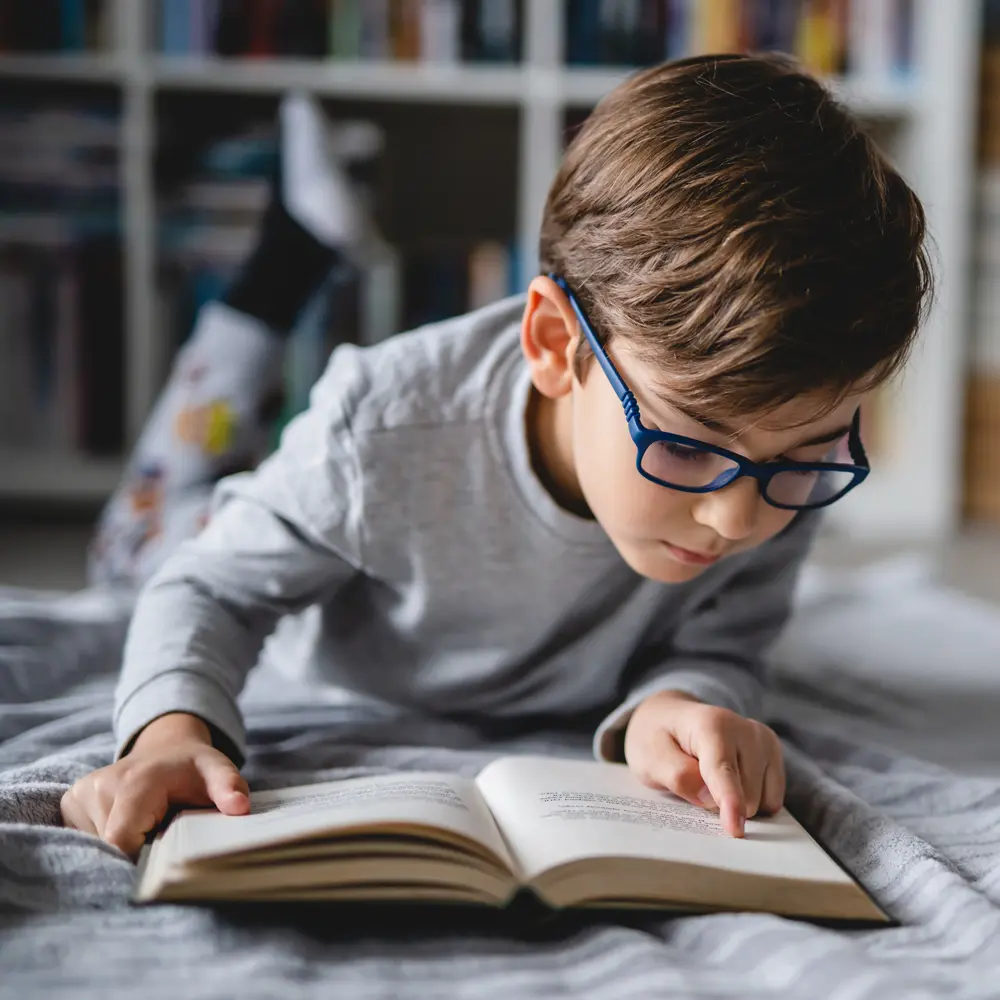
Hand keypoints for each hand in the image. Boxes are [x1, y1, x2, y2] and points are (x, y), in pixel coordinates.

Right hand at [60, 712, 249, 857]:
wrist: (165, 748)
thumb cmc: (193, 768)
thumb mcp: (217, 770)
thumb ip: (229, 787)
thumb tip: (240, 808)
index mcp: (136, 781)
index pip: (122, 840)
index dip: (140, 858)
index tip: (163, 855)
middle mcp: (101, 784)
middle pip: (109, 847)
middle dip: (135, 853)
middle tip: (160, 838)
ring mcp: (82, 792)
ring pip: (96, 846)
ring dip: (122, 847)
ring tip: (146, 828)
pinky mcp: (71, 801)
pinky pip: (84, 838)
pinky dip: (107, 841)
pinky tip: (130, 826)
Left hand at [623, 690, 784, 837]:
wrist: (671, 717)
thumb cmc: (659, 739)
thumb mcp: (650, 758)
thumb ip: (677, 776)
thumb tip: (710, 799)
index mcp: (711, 724)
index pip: (722, 770)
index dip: (729, 801)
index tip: (735, 829)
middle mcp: (745, 729)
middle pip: (745, 796)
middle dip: (720, 804)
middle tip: (695, 785)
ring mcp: (764, 741)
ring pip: (761, 802)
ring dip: (735, 803)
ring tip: (710, 779)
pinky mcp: (774, 753)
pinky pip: (772, 800)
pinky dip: (752, 802)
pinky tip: (731, 783)